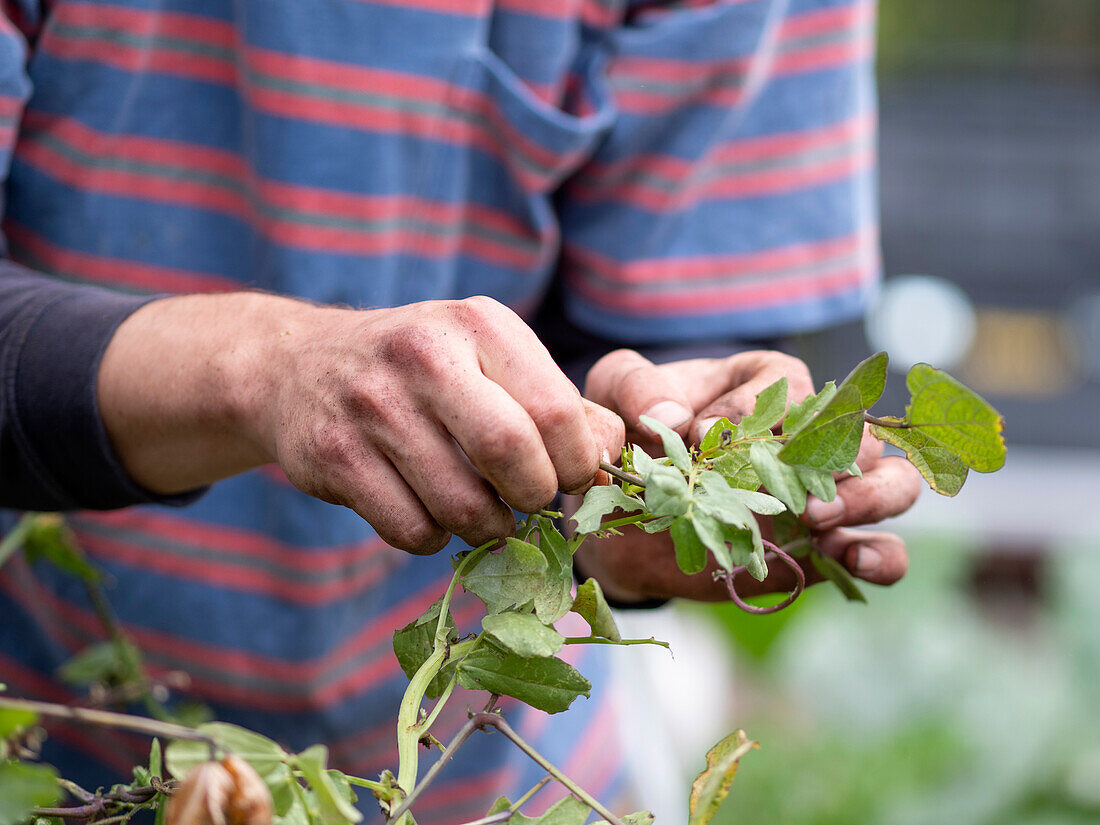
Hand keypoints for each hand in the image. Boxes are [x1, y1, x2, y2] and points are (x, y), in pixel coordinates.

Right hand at [99, 294, 622, 553]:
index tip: (570, 475)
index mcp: (478, 325)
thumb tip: (613, 456)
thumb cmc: (422, 369)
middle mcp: (423, 356)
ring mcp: (372, 406)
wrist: (299, 366)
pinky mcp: (333, 457)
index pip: (558, 412)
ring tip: (482, 509)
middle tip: (529, 499)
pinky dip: (434, 537)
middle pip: (511, 455)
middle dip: (535, 497)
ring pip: (460, 507)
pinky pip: (411, 530)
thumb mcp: (488, 358)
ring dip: (486, 527)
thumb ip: (557, 404)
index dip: (578, 463)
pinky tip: (429, 509)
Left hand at [573, 349, 920, 601]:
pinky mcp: (827, 545)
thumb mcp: (616, 393)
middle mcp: (814, 432)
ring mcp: (829, 491)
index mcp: (770, 380)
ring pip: (893, 483)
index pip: (785, 389)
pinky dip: (881, 556)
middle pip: (860, 430)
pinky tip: (852, 560)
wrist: (628, 514)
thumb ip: (637, 387)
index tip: (699, 440)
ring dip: (868, 499)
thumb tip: (672, 414)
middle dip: (831, 457)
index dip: (747, 416)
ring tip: (816, 520)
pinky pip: (885, 550)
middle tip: (788, 486)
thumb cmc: (632, 435)